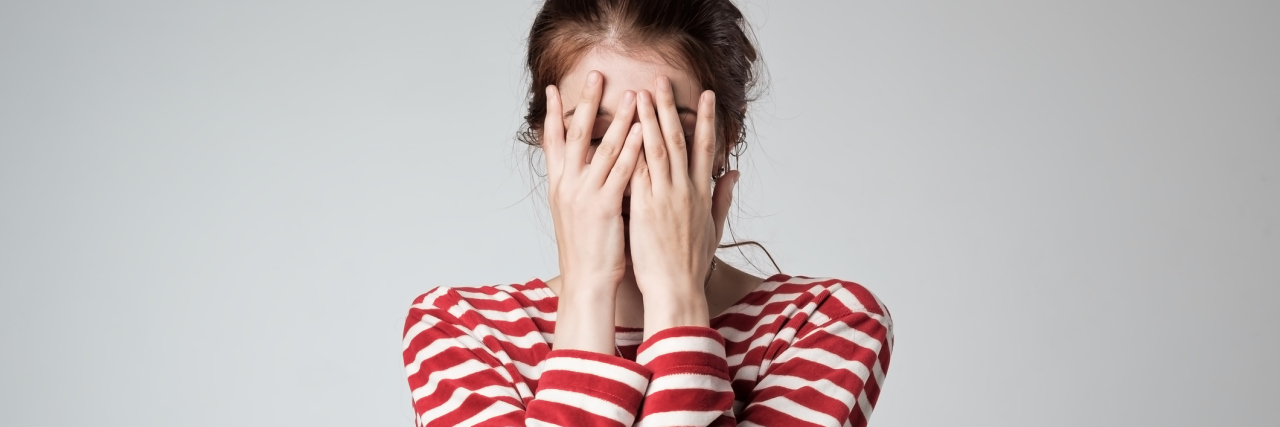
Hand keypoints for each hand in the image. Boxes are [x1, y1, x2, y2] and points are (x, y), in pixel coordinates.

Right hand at [544, 71, 644, 352]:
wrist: (586, 284)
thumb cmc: (587, 252)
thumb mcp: (574, 215)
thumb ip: (578, 188)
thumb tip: (581, 171)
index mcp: (559, 187)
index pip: (552, 143)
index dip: (552, 115)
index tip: (553, 90)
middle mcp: (568, 186)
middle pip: (575, 135)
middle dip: (586, 103)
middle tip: (595, 75)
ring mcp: (585, 195)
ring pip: (603, 148)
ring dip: (618, 118)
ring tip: (631, 94)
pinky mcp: (605, 206)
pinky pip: (622, 171)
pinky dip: (632, 149)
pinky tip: (643, 131)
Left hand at [627, 77, 739, 338]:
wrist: (677, 289)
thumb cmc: (692, 264)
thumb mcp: (715, 228)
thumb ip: (723, 197)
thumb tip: (733, 173)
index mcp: (701, 194)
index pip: (706, 148)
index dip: (706, 120)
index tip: (705, 96)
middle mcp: (685, 190)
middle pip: (678, 140)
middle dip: (669, 108)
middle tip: (661, 80)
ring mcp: (665, 198)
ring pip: (656, 149)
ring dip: (647, 119)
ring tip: (639, 94)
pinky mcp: (644, 208)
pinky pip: (637, 172)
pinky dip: (632, 150)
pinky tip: (623, 130)